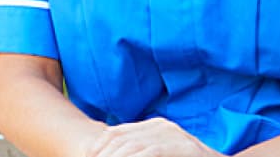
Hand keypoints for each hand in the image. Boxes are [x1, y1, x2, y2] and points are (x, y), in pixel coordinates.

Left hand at [82, 118, 223, 156]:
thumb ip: (143, 151)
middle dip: (102, 155)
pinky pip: (150, 153)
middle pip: (120, 139)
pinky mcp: (181, 147)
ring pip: (131, 146)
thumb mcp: (163, 154)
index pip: (116, 133)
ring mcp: (174, 135)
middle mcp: (163, 126)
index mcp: (156, 126)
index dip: (98, 147)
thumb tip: (113, 153)